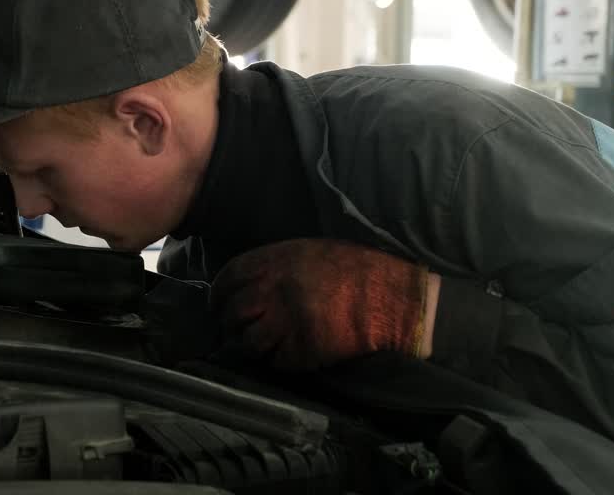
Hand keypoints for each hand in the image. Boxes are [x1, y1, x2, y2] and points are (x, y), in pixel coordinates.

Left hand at [210, 238, 435, 370]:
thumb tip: (254, 281)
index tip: (219, 305)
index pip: (229, 278)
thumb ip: (278, 264)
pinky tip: (287, 355)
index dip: (219, 295)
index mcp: (276, 262)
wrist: (394, 300)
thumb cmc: (359, 270)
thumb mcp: (313, 251)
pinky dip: (278, 361)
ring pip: (248, 342)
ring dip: (249, 347)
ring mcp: (286, 323)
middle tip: (234, 331)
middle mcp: (274, 291)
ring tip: (258, 348)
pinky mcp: (302, 351)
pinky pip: (276, 362)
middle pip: (233, 313)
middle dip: (230, 324)